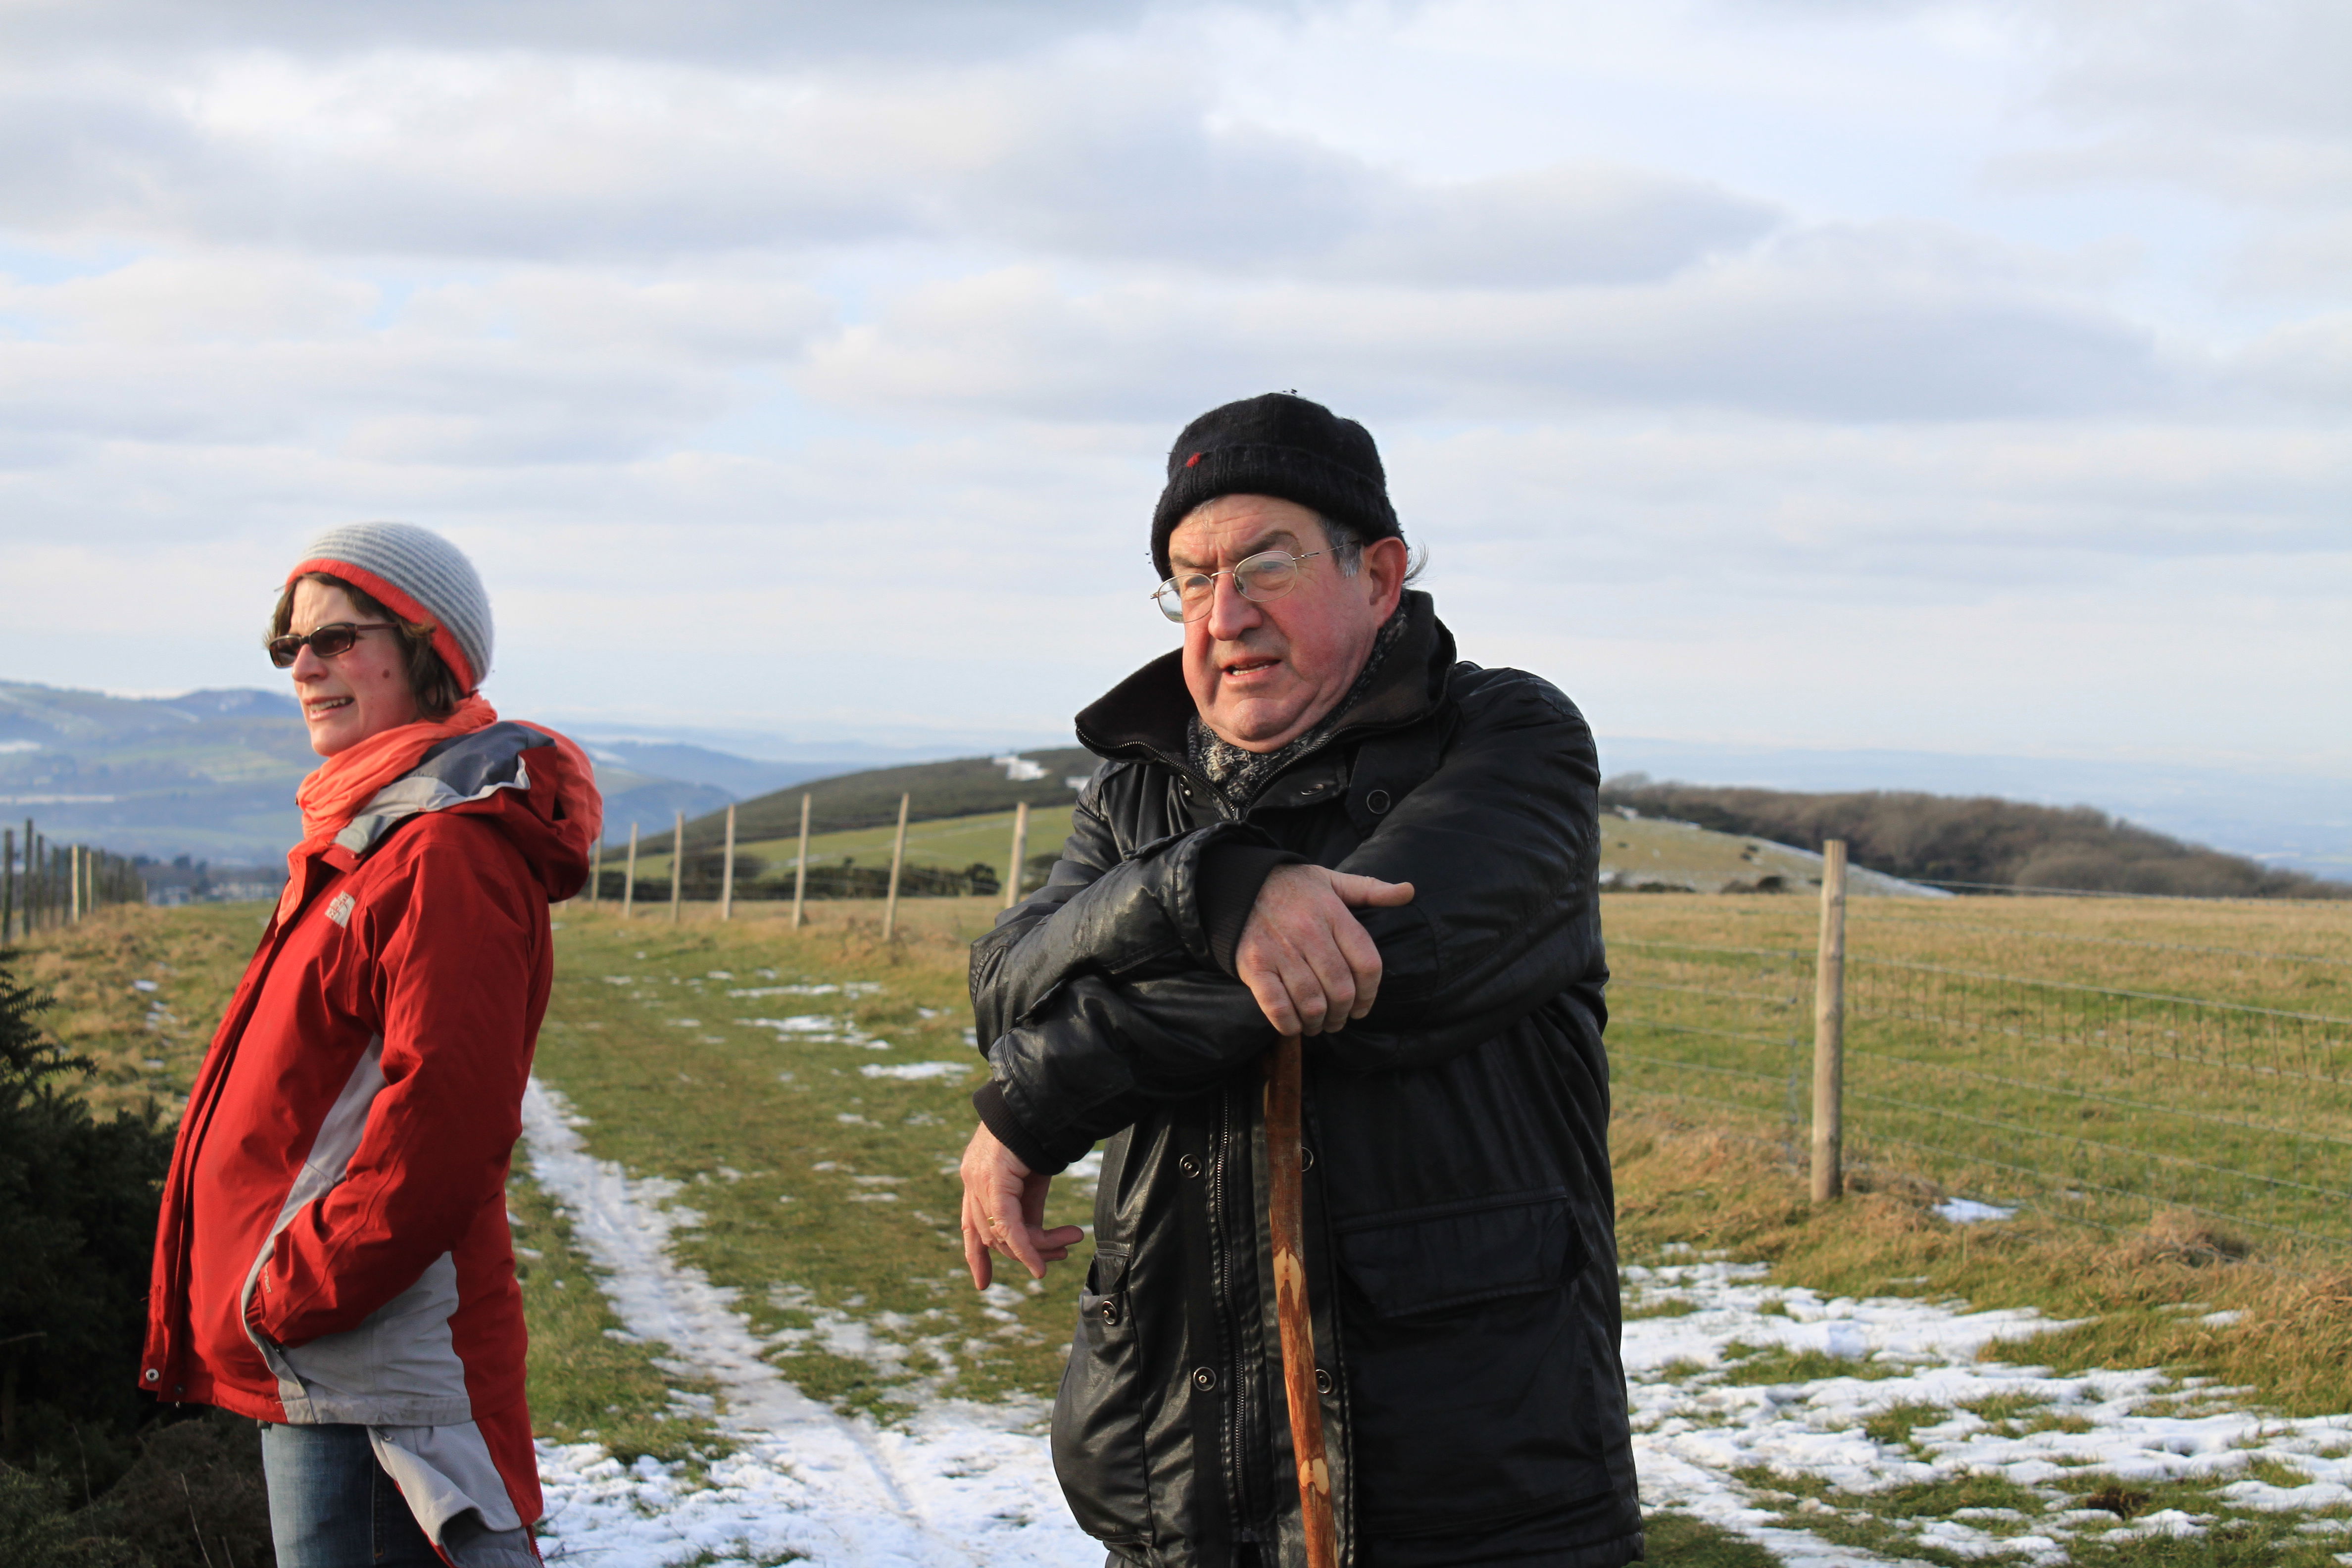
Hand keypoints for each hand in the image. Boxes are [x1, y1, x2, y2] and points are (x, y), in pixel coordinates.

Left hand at [959, 1121, 1085, 1289]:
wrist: (1039, 1101)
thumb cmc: (1038, 1133)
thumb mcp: (1032, 1178)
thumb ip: (1028, 1209)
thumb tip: (1032, 1241)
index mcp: (976, 1177)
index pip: (970, 1225)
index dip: (976, 1256)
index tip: (983, 1283)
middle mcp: (971, 1181)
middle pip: (992, 1236)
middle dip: (1027, 1252)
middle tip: (1062, 1252)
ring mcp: (978, 1181)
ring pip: (1001, 1236)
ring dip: (1038, 1247)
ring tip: (1070, 1240)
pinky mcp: (993, 1182)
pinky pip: (1008, 1228)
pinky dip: (1027, 1249)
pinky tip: (1041, 1266)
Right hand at [1234, 864, 1414, 1035]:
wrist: (1237, 884)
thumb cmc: (1292, 887)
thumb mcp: (1332, 880)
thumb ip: (1370, 889)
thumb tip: (1408, 891)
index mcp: (1333, 913)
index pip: (1367, 964)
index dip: (1371, 994)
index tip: (1364, 1006)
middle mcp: (1309, 932)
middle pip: (1342, 989)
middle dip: (1344, 1013)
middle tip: (1340, 1019)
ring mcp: (1279, 950)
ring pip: (1312, 1002)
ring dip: (1319, 1022)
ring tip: (1319, 1025)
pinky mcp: (1254, 965)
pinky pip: (1277, 1006)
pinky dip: (1290, 1024)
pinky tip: (1295, 1025)